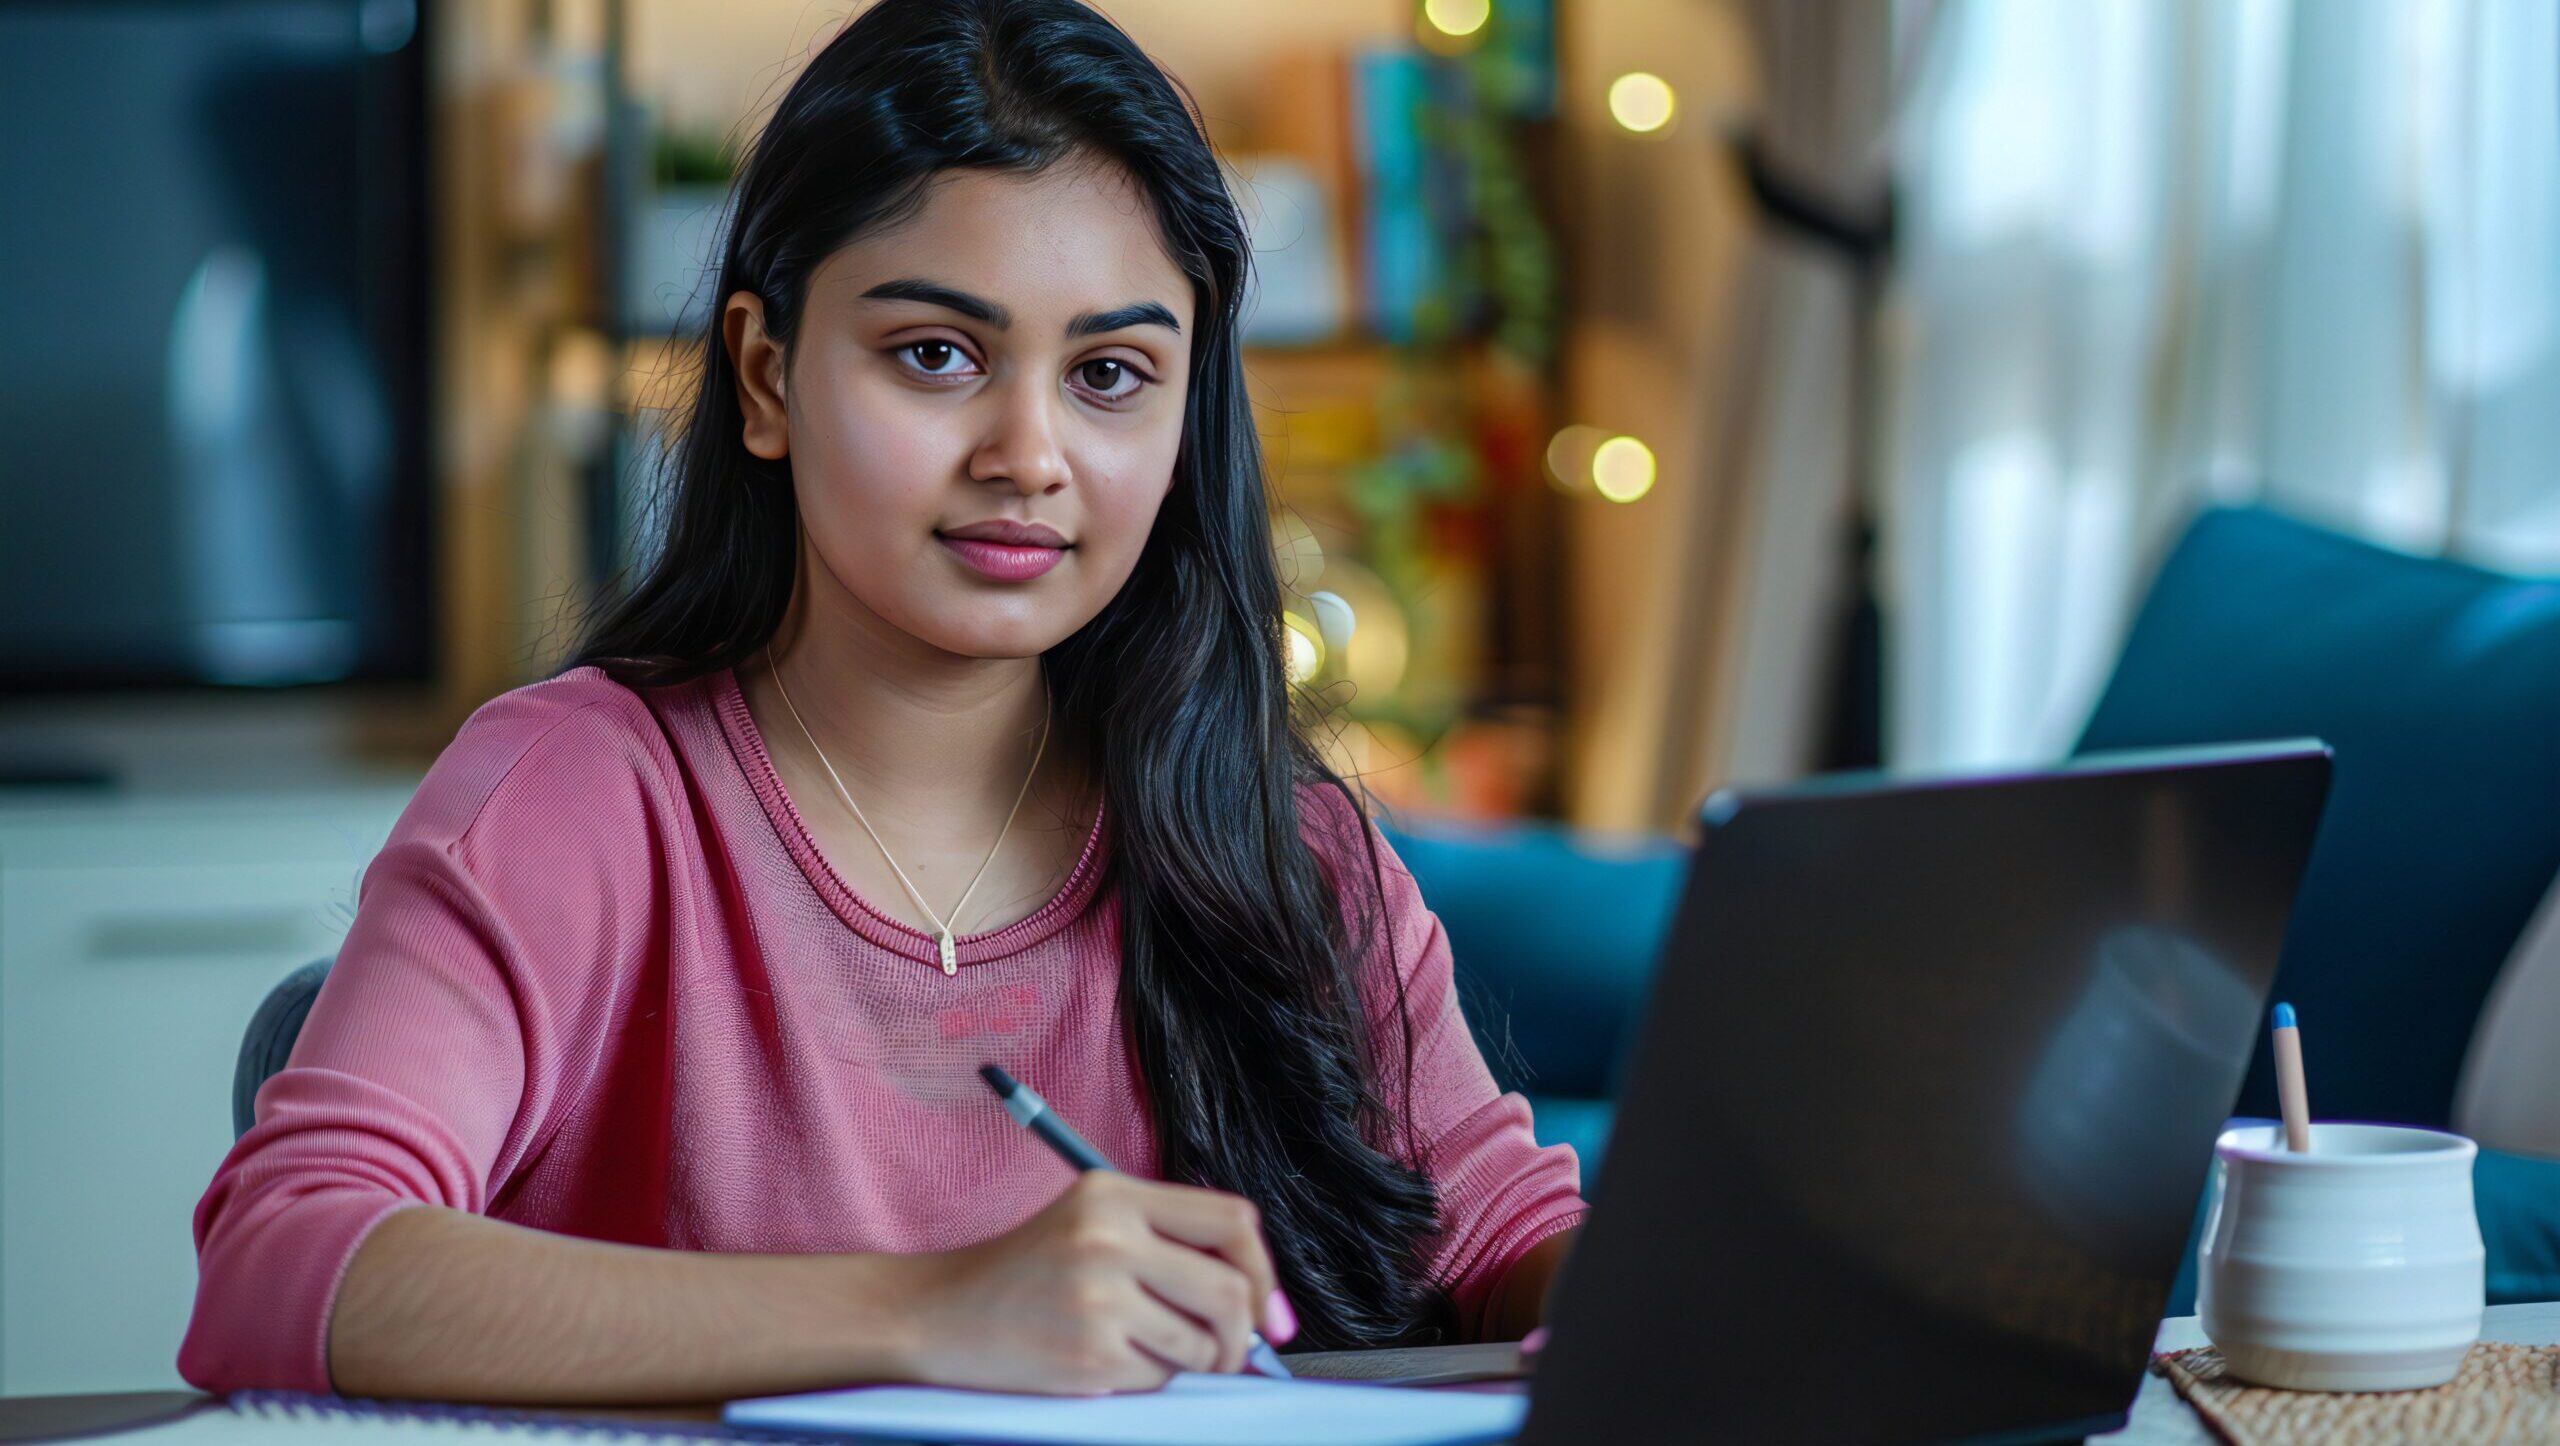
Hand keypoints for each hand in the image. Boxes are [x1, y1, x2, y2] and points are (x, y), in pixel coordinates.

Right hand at [889, 1172, 1293, 1394]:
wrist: (939, 1315)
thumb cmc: (1025, 1272)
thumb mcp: (1091, 1221)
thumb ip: (1169, 1241)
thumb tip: (1263, 1304)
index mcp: (1114, 1194)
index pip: (1231, 1218)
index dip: (1262, 1267)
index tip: (1266, 1304)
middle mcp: (1109, 1238)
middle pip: (1229, 1290)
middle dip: (1242, 1332)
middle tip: (1229, 1349)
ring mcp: (1099, 1299)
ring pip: (1202, 1344)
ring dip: (1193, 1361)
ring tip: (1150, 1349)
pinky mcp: (1089, 1356)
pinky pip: (1160, 1379)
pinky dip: (1150, 1380)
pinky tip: (1109, 1362)